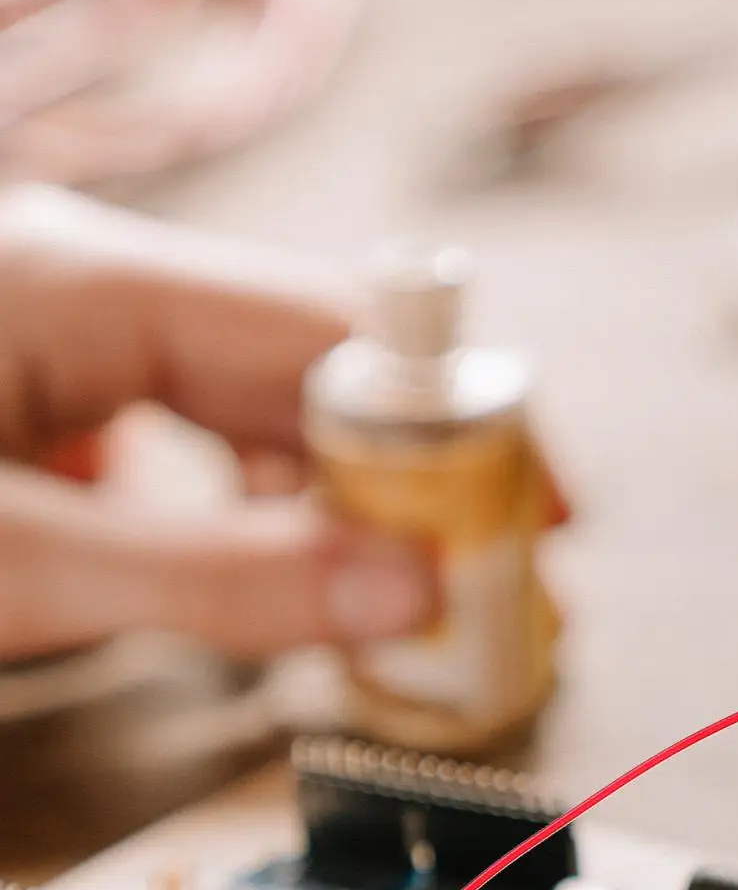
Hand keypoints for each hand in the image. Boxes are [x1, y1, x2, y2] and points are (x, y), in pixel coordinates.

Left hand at [0, 185, 438, 660]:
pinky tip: (291, 579)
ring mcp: (68, 340)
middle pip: (308, 372)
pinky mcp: (50, 398)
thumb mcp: (18, 564)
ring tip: (399, 607)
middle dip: (409, 482)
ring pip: (258, 413)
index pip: (330, 329)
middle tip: (484, 585)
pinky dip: (263, 517)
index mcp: (85, 283)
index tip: (535, 513)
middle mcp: (94, 287)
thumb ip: (213, 576)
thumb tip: (410, 591)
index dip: (449, 423)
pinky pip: (199, 440)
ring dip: (341, 509)